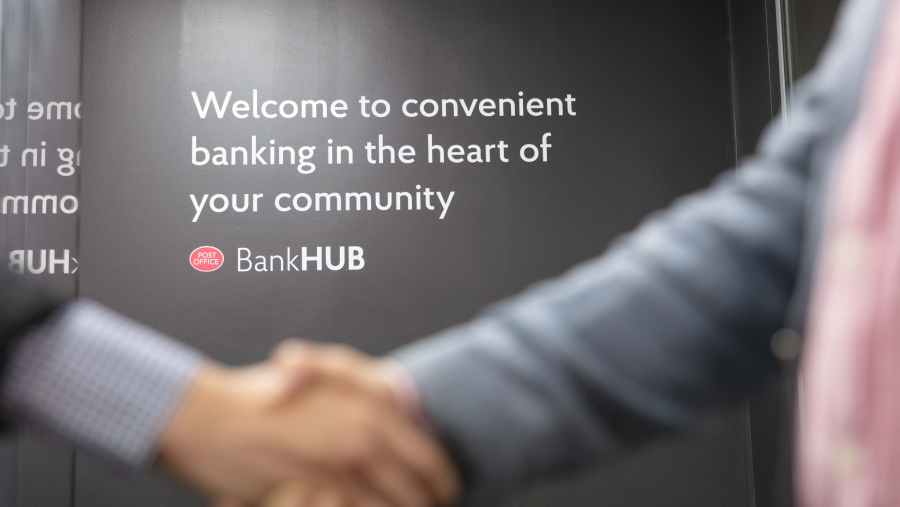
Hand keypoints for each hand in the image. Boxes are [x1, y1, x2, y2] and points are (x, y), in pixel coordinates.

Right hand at [156, 357, 458, 506]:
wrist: (205, 419)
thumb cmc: (262, 396)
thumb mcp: (327, 376)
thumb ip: (371, 397)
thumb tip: (402, 421)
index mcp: (373, 413)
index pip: (433, 465)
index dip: (443, 486)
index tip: (441, 494)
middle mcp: (362, 445)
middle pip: (417, 498)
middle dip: (423, 506)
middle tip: (424, 506)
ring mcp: (336, 478)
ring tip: (391, 506)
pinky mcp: (309, 499)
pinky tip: (355, 505)